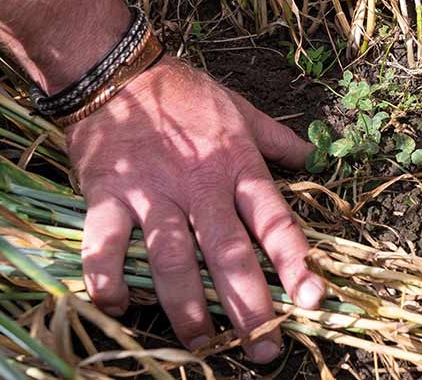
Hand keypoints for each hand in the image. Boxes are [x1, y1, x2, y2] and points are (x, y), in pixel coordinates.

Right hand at [67, 56, 322, 361]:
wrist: (116, 70)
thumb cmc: (185, 94)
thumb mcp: (241, 110)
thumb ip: (278, 139)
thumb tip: (315, 154)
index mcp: (238, 167)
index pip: (275, 222)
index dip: (296, 263)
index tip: (313, 301)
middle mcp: (200, 187)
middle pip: (229, 255)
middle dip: (249, 306)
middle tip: (264, 351)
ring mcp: (153, 194)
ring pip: (173, 260)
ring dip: (186, 308)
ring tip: (202, 345)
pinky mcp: (107, 197)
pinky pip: (105, 245)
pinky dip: (108, 278)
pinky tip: (117, 308)